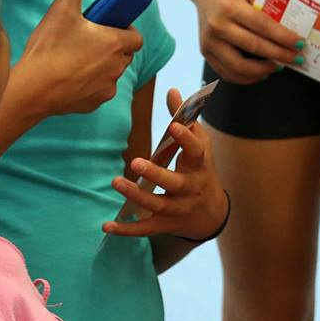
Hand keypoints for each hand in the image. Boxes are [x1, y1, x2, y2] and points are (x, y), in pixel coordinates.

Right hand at [11, 0, 144, 116]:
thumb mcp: (62, 10)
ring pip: (112, 71)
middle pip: (124, 53)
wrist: (33, 90)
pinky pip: (100, 89)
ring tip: (76, 56)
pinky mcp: (97, 102)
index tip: (110, 25)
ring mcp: (108, 86)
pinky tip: (70, 75)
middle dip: (112, 45)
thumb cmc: (48, 49)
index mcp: (115, 44)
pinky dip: (91, 82)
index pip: (136, 37)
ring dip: (102, 63)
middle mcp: (117, 67)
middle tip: (89, 37)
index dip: (126, 30)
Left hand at [104, 88, 228, 239]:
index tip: (175, 126)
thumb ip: (185, 119)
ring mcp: (178, 209)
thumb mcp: (200, 146)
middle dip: (156, 174)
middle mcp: (191, 189)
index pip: (196, 151)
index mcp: (199, 166)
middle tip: (136, 162)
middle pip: (174, 183)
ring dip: (136, 196)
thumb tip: (173, 90)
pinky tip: (106, 226)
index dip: (186, 139)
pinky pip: (146, 229)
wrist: (212, 214)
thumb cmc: (202, 171)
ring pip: (157, 205)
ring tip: (116, 181)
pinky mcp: (166, 225)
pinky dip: (126, 230)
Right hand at [187, 0, 302, 84]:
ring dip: (263, 70)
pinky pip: (228, 73)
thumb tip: (291, 30)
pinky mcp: (206, 52)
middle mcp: (217, 25)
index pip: (263, 26)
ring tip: (278, 66)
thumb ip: (267, 8)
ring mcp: (209, 41)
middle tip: (296, 58)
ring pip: (239, 67)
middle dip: (279, 56)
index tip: (299, 44)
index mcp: (230, 6)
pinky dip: (247, 78)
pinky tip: (261, 73)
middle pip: (254, 47)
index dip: (284, 38)